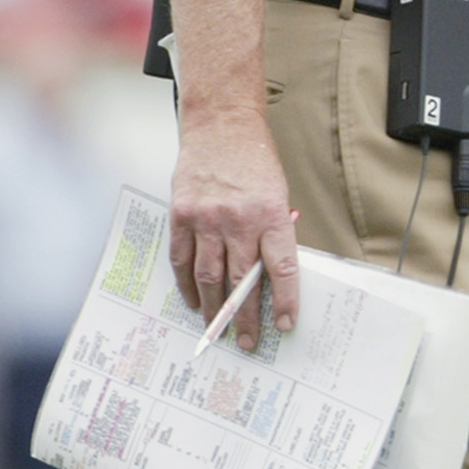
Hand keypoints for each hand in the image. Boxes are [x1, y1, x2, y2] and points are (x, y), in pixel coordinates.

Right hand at [170, 109, 299, 349]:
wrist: (220, 126)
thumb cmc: (254, 159)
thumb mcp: (278, 191)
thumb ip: (274, 229)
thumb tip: (273, 270)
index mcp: (270, 215)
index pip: (281, 268)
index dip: (285, 300)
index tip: (286, 324)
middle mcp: (238, 220)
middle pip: (242, 281)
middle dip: (245, 316)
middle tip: (247, 341)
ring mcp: (207, 219)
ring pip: (209, 277)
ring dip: (213, 308)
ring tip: (217, 329)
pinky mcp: (182, 216)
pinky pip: (183, 260)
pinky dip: (187, 284)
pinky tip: (192, 300)